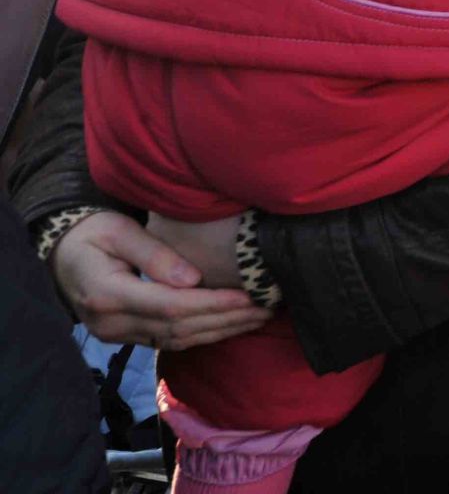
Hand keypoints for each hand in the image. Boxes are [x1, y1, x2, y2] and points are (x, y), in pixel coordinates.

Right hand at [51, 211, 269, 350]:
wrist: (60, 255)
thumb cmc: (92, 234)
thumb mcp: (119, 231)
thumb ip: (154, 254)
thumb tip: (192, 279)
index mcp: (108, 293)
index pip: (170, 306)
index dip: (211, 304)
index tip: (246, 297)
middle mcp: (111, 322)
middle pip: (178, 328)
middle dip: (224, 320)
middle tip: (264, 309)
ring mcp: (116, 334)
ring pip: (176, 340)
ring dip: (219, 331)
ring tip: (257, 318)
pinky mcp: (124, 337)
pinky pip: (168, 341)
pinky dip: (202, 334)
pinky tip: (229, 325)